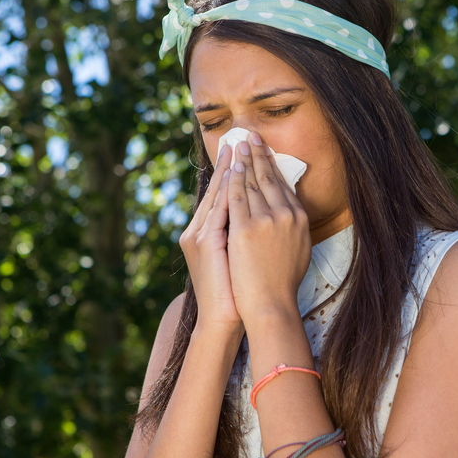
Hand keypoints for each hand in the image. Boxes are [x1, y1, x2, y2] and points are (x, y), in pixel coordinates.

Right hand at [178, 144, 241, 335]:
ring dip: (228, 171)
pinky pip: (219, 210)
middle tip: (239, 138)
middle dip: (229, 164)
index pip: (220, 196)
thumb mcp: (236, 258)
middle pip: (216, 190)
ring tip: (239, 148)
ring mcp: (199, 236)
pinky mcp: (206, 244)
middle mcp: (197, 231)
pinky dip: (228, 192)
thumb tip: (259, 216)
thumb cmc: (234, 293)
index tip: (241, 151)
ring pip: (216, 196)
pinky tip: (238, 176)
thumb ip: (241, 236)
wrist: (223, 319)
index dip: (231, 172)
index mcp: (203, 234)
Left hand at [226, 132, 311, 328]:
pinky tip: (230, 166)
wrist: (270, 304)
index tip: (266, 152)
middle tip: (251, 135)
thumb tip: (290, 217)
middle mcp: (286, 215)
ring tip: (239, 143)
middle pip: (269, 178)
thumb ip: (292, 230)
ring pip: (252, 183)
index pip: (283, 185)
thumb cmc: (282, 284)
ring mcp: (266, 220)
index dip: (273, 166)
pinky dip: (233, 179)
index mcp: (300, 219)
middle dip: (259, 154)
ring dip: (244, 160)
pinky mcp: (245, 228)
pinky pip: (236, 197)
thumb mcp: (297, 251)